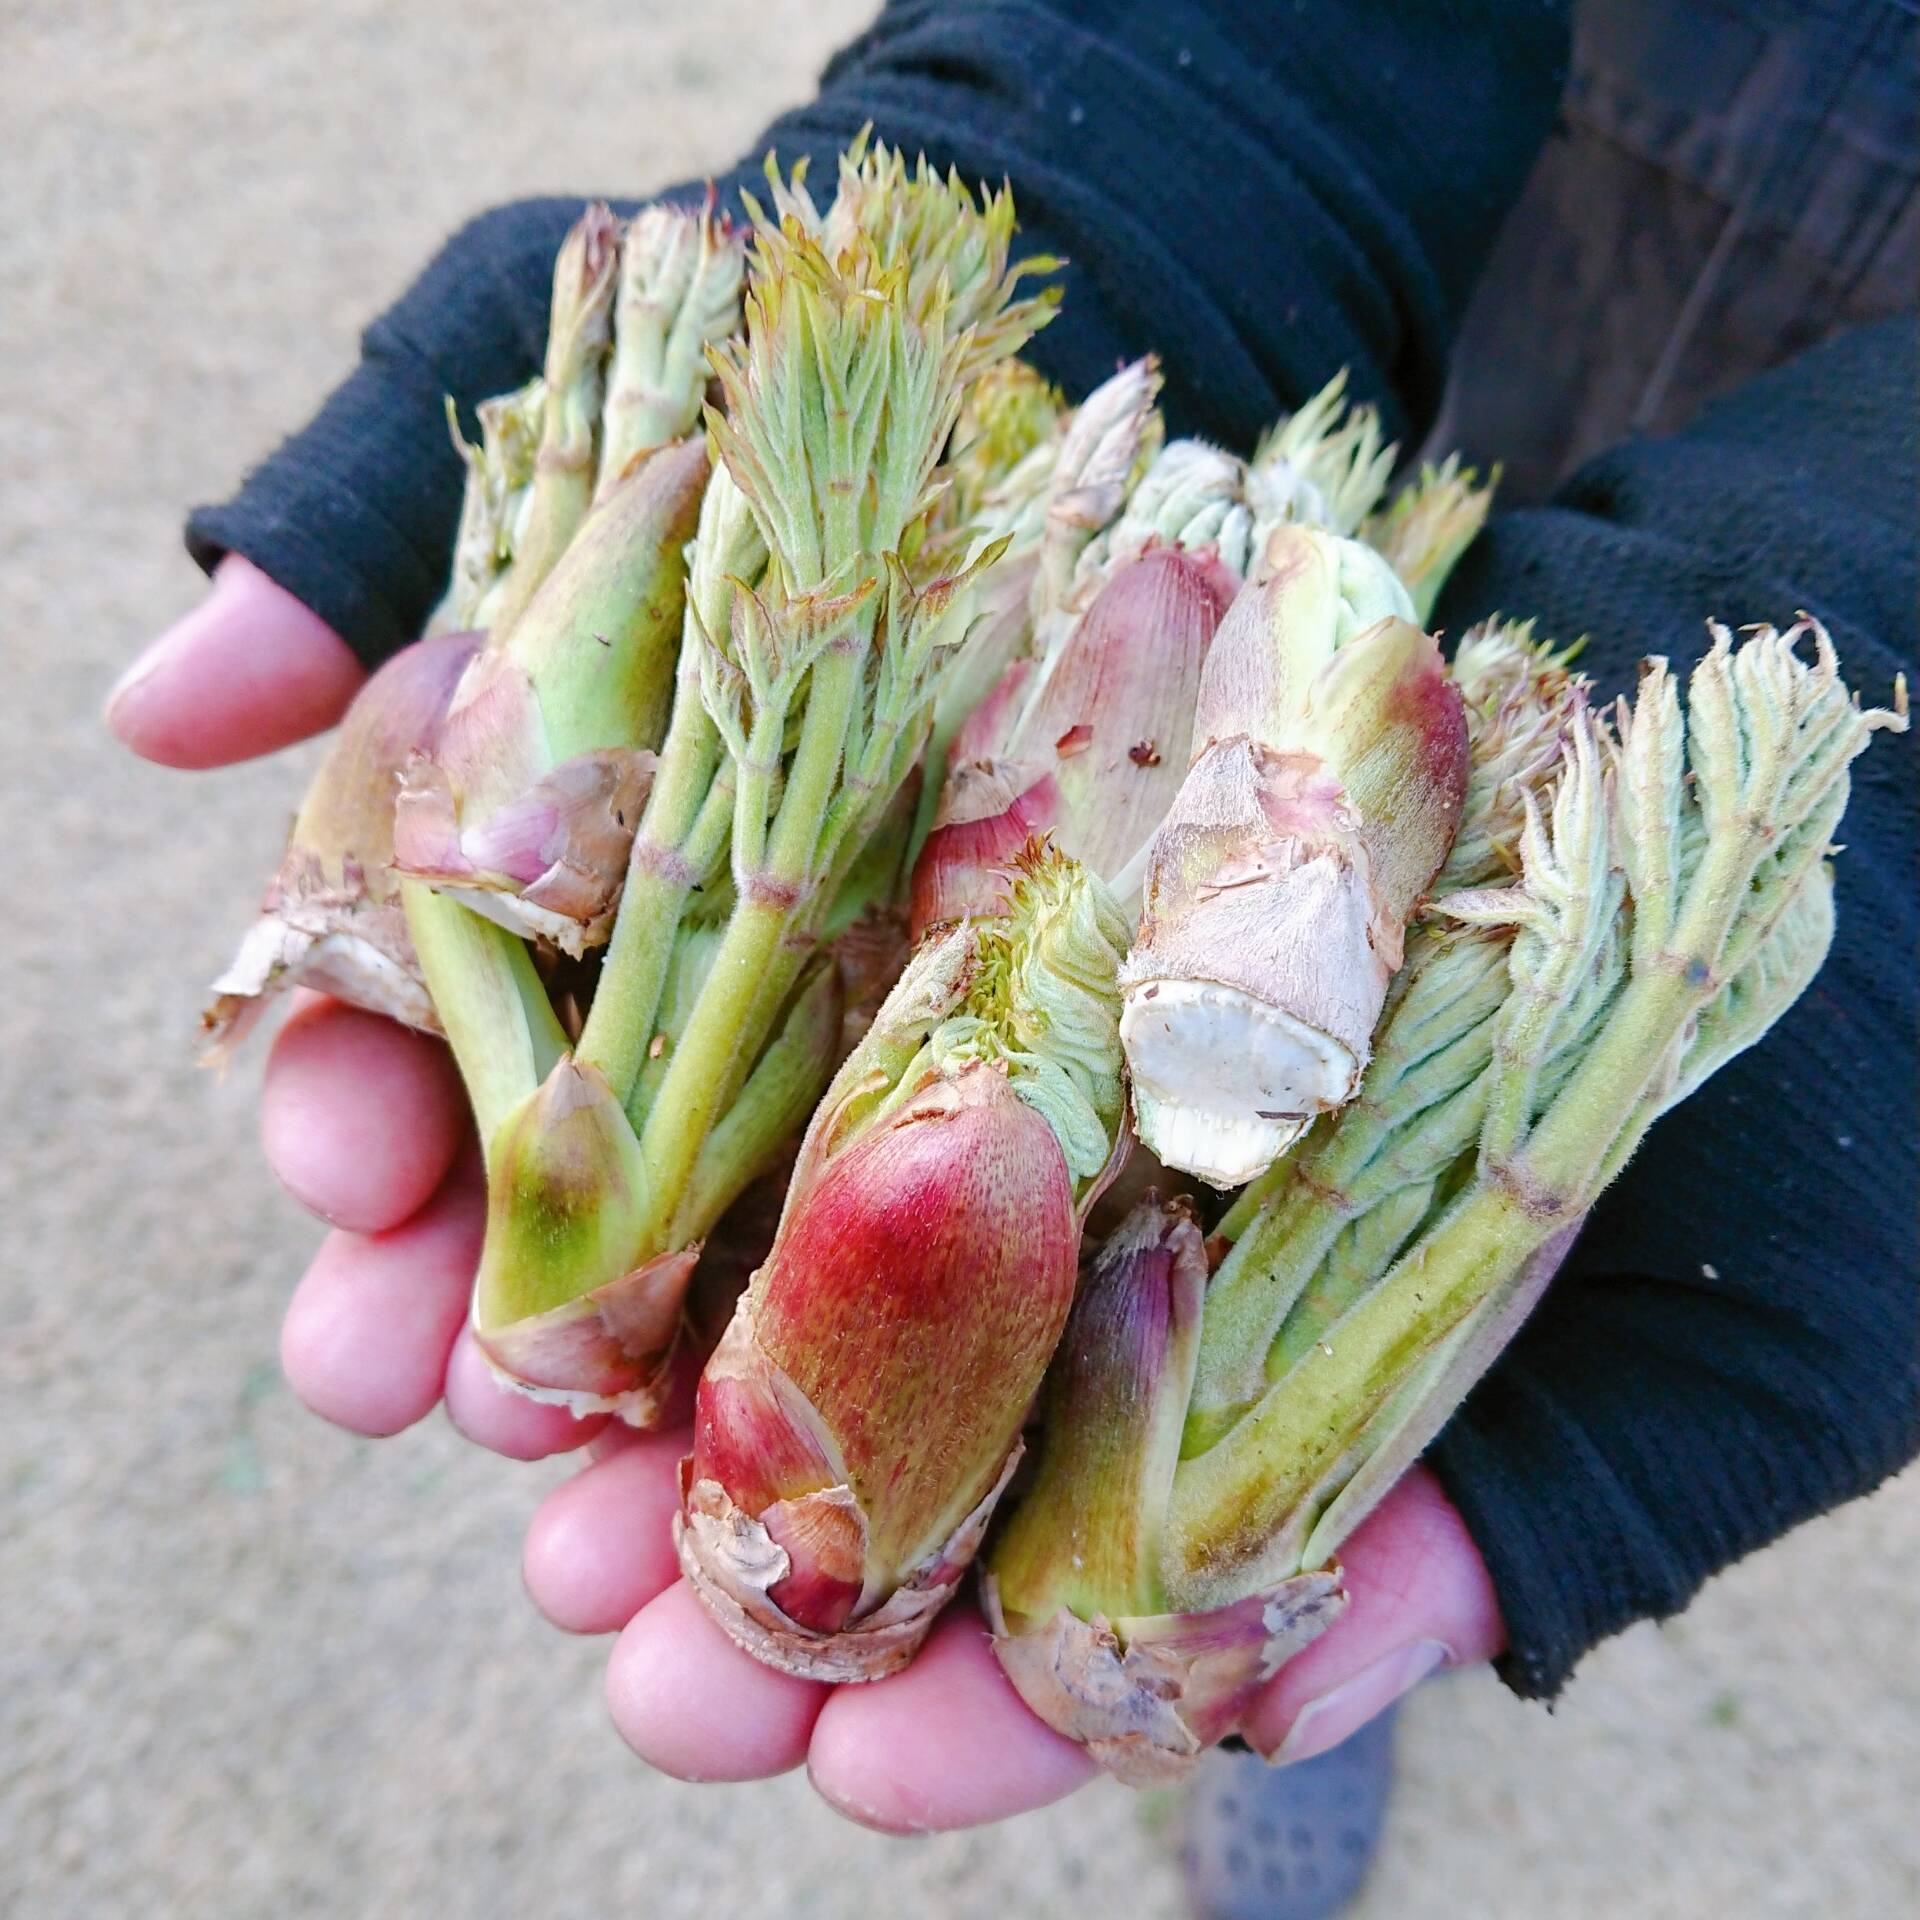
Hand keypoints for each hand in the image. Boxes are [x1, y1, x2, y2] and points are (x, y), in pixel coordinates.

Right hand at [109, 556, 1505, 1828]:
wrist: (1257, 471)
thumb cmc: (937, 452)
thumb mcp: (665, 435)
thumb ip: (405, 557)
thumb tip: (169, 708)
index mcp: (694, 971)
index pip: (513, 1108)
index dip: (405, 1190)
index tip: (342, 1260)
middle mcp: (849, 1113)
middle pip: (700, 1317)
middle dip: (585, 1437)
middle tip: (511, 1508)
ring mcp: (1057, 1215)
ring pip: (908, 1457)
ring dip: (777, 1594)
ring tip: (685, 1690)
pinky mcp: (1276, 1308)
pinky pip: (1182, 1514)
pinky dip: (1072, 1651)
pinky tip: (934, 1738)